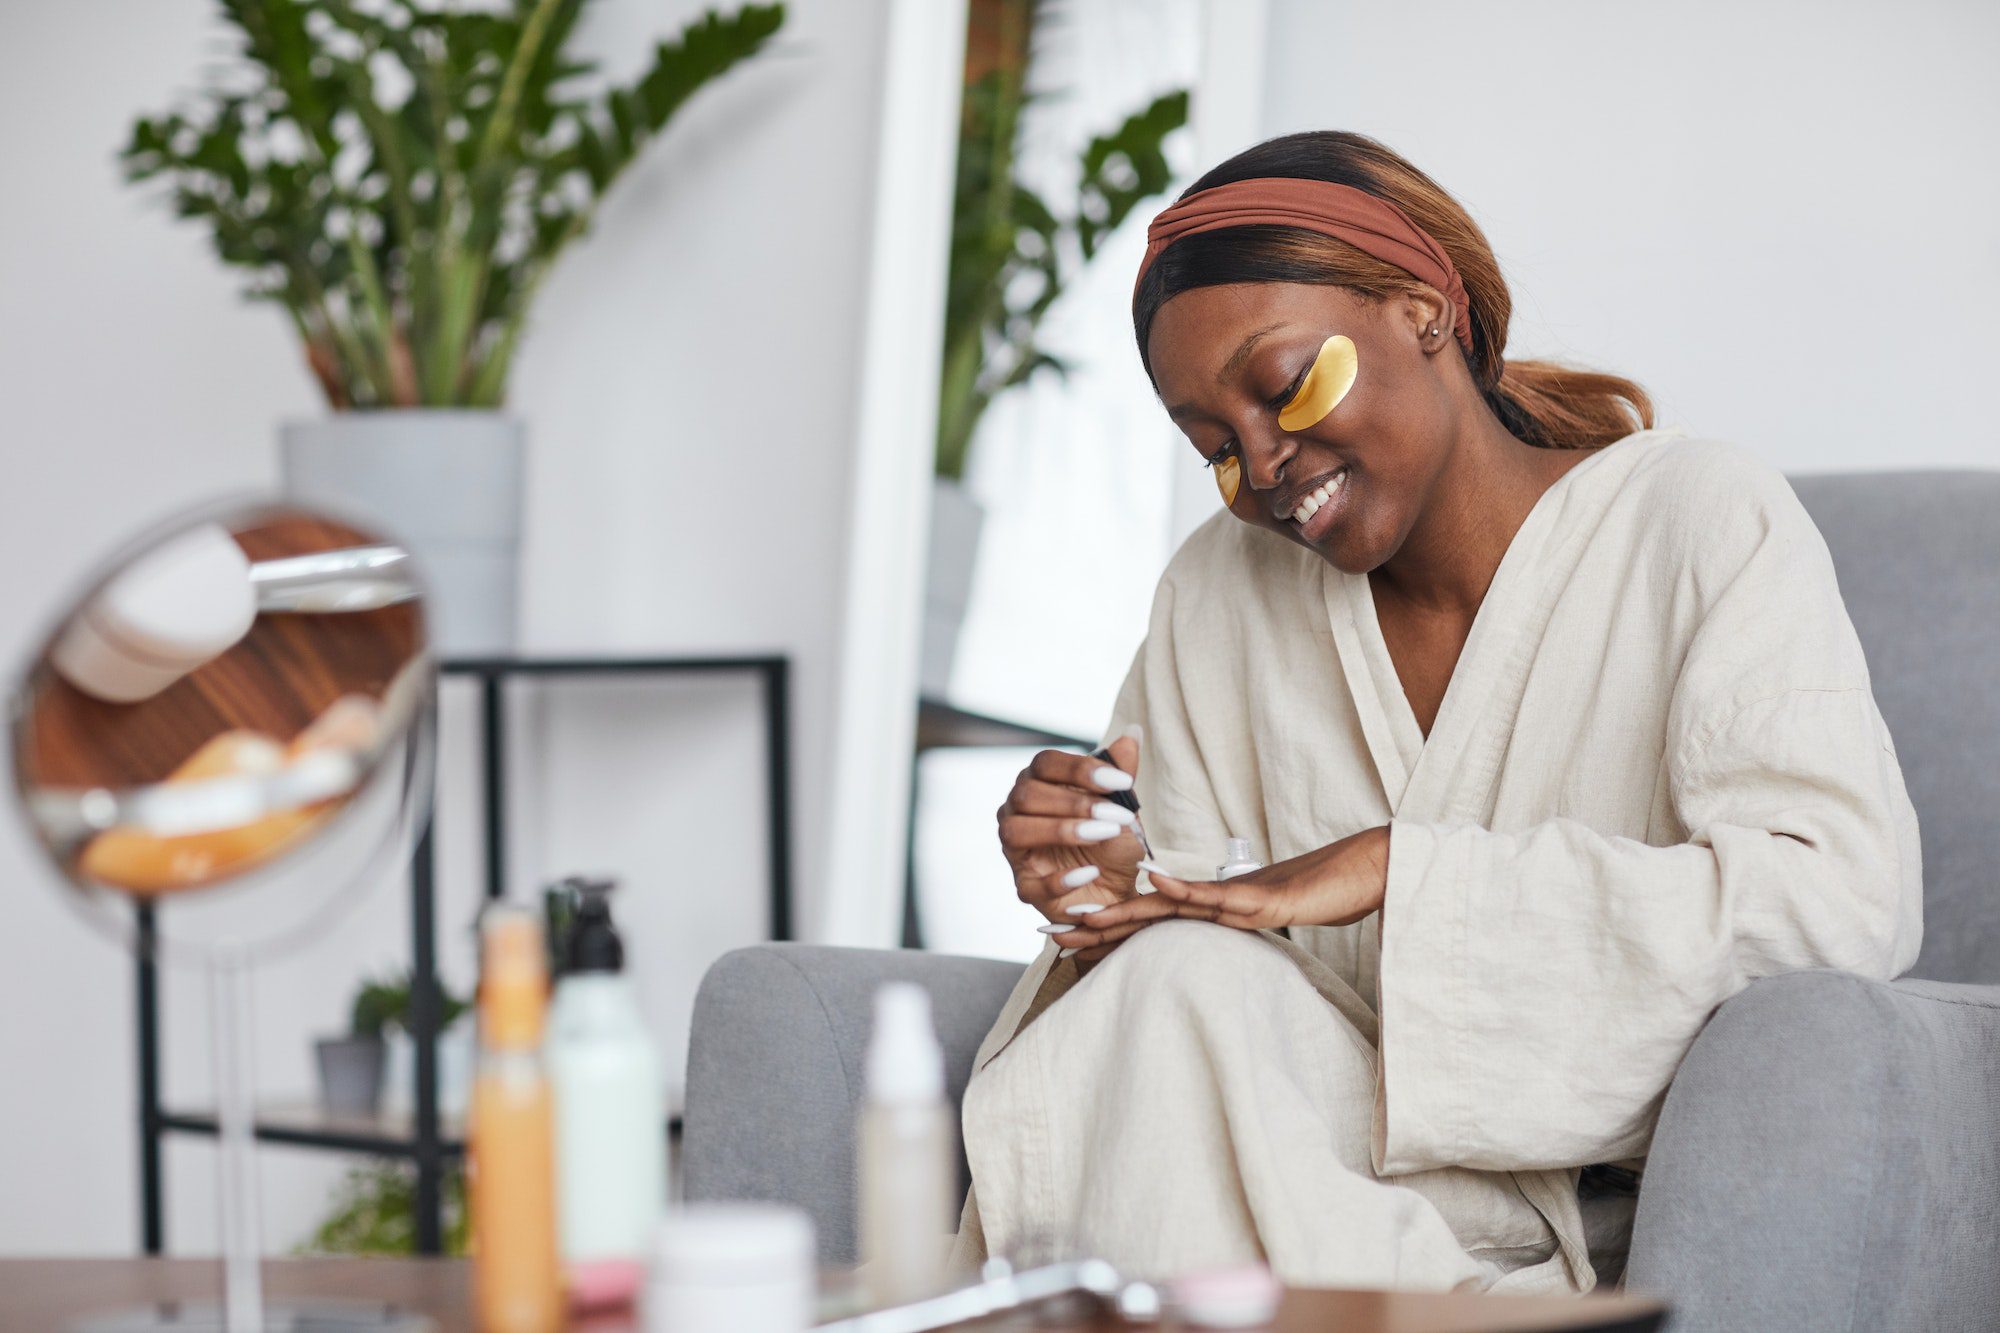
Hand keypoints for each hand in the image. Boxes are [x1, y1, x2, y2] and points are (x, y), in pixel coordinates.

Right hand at [995, 732, 1144, 927]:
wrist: (1118, 891)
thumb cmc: (1113, 843)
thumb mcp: (1123, 807)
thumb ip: (1122, 773)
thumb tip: (1132, 733)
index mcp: (1039, 783)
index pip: (1045, 763)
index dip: (1080, 769)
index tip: (1121, 781)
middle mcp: (1017, 812)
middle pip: (1027, 794)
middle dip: (1074, 803)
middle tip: (1116, 814)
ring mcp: (1017, 850)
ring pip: (1016, 831)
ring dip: (1062, 831)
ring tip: (1102, 835)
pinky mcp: (1025, 887)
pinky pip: (1030, 883)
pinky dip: (1060, 878)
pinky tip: (1090, 873)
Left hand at [1051, 826, 1391, 961]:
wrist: (1373, 869)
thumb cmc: (1328, 895)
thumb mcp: (1276, 923)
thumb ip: (1242, 927)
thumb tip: (1217, 943)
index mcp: (1217, 909)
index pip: (1154, 924)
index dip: (1109, 931)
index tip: (1065, 943)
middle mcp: (1219, 899)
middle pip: (1147, 914)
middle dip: (1096, 926)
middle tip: (1045, 934)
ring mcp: (1240, 896)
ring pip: (1172, 906)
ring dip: (1125, 910)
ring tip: (1078, 916)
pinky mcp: (1266, 898)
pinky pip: (1220, 896)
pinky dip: (1186, 890)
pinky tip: (1154, 884)